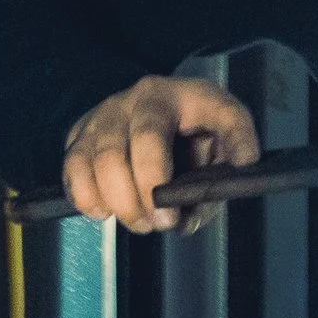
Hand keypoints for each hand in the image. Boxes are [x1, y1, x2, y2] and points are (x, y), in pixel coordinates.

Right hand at [62, 76, 258, 234]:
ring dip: (119, 201)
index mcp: (195, 95)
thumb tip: (188, 220)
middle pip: (145, 142)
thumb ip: (217, 180)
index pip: (220, 113)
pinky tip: (103, 212)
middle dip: (151, 192)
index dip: (235, 140)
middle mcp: (148, 96)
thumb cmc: (192, 133)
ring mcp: (110, 111)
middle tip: (163, 222)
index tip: (243, 165)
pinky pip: (73, 166)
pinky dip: (85, 195)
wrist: (153, 110)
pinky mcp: (81, 130)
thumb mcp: (220, 145)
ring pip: (102, 157)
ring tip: (139, 223)